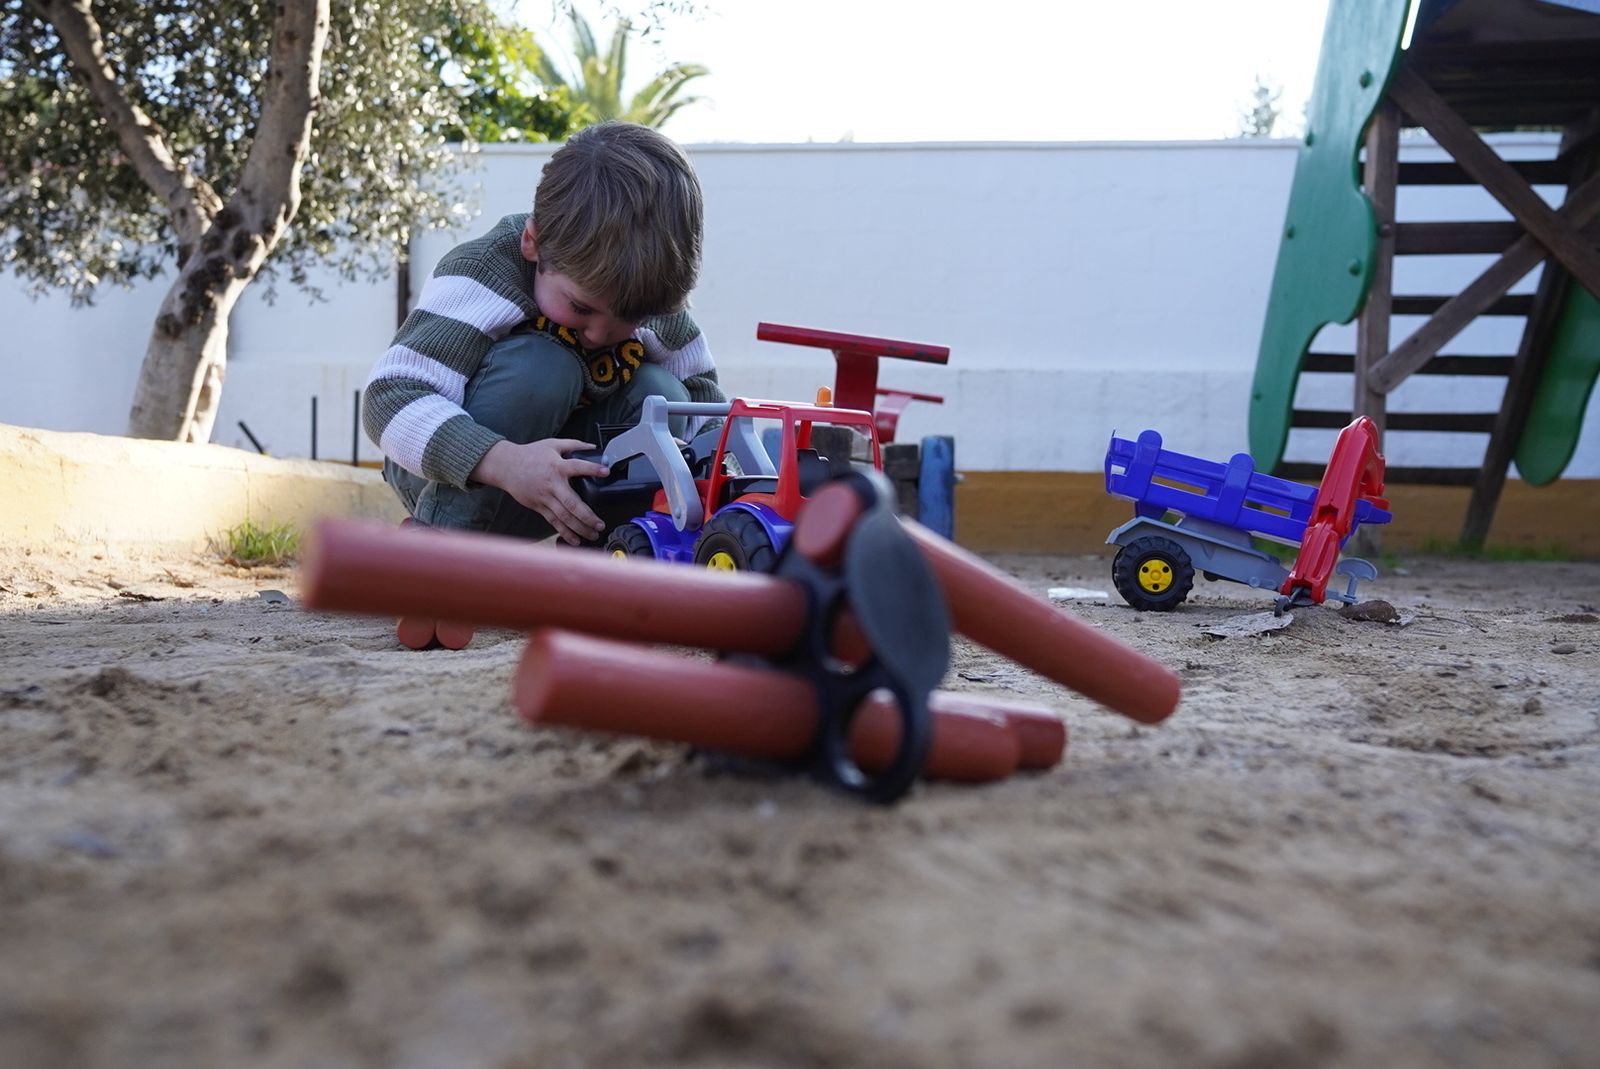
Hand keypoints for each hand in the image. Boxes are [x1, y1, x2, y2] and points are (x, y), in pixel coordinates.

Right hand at [472, 438, 609, 544]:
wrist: (506, 466)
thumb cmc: (530, 454)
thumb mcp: (552, 444)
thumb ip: (574, 445)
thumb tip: (593, 447)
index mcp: (557, 467)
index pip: (577, 467)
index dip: (592, 469)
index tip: (606, 472)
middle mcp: (552, 484)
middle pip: (571, 503)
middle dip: (587, 516)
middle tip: (600, 524)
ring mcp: (545, 498)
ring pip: (563, 517)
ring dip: (579, 528)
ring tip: (593, 534)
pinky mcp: (539, 507)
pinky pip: (553, 522)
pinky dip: (565, 532)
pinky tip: (576, 540)